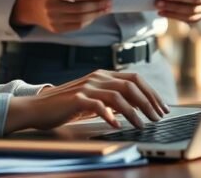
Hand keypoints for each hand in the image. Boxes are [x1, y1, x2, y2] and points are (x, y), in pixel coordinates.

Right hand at [5, 70, 169, 131]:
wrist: (38, 107)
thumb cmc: (67, 106)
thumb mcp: (93, 99)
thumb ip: (111, 99)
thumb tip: (135, 107)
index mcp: (103, 76)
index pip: (135, 79)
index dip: (151, 92)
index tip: (162, 107)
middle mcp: (97, 78)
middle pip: (131, 85)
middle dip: (148, 101)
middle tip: (158, 117)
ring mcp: (87, 87)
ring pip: (118, 95)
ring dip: (134, 111)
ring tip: (142, 125)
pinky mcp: (76, 99)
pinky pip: (97, 105)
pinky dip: (110, 115)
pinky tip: (117, 125)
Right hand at [11, 0, 110, 32]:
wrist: (32, 6)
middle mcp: (51, 7)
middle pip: (79, 8)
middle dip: (97, 5)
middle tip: (109, 2)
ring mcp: (53, 20)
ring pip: (79, 19)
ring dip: (96, 14)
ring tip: (105, 9)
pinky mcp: (56, 29)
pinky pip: (76, 26)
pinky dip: (88, 21)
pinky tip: (95, 15)